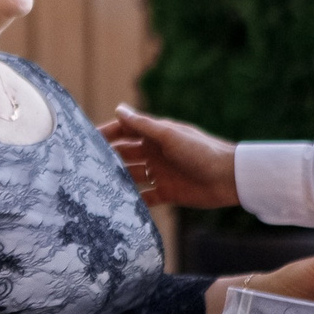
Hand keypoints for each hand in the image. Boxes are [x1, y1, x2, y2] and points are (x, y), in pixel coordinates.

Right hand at [99, 106, 239, 207]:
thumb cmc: (201, 151)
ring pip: (132, 175)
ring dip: (117, 179)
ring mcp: (160, 173)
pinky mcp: (167, 192)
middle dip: (107, 158)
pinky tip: (118, 204)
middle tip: (84, 166)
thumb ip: (143, 125)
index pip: (124, 131)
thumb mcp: (170, 135)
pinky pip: (145, 197)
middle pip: (125, 154)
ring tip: (96, 186)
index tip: (85, 140)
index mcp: (156, 135)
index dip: (106, 134)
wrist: (229, 178)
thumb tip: (119, 108)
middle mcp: (155, 152)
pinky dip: (133, 200)